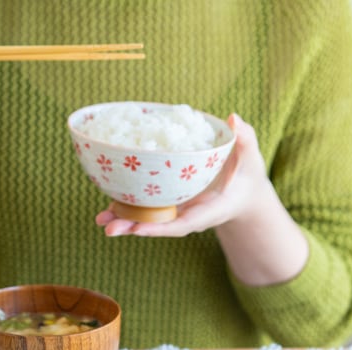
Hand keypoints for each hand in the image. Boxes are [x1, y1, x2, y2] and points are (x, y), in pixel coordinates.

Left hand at [95, 114, 277, 236]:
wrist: (244, 193)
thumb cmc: (248, 175)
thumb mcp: (251, 158)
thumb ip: (245, 139)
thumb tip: (234, 118)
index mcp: (209, 211)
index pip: (183, 223)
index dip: (160, 228)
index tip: (139, 229)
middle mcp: (189, 216)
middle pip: (159, 227)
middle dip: (134, 228)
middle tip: (109, 228)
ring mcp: (178, 212)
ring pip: (148, 221)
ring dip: (124, 221)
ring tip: (100, 220)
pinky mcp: (170, 206)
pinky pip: (147, 210)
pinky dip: (127, 209)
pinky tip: (105, 209)